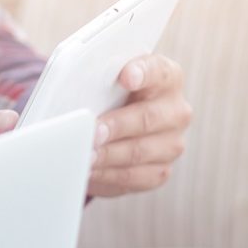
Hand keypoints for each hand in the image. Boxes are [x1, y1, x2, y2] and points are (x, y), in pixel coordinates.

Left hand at [89, 54, 190, 197]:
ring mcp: (172, 143)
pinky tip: (89, 171)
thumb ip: (99, 79)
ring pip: (139, 151)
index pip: (158, 71)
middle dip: (117, 126)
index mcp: (167, 78)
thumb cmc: (109, 95)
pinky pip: (134, 177)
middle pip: (148, 118)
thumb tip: (71, 90)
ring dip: (108, 155)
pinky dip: (108, 175)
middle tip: (93, 131)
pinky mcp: (160, 171)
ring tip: (84, 155)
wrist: (117, 124)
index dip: (142, 72)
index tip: (125, 77)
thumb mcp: (107, 80)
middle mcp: (176, 111)